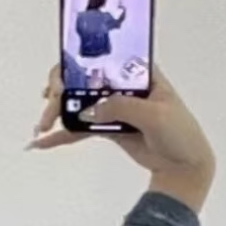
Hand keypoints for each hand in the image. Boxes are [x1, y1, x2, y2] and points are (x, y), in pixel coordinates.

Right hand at [26, 64, 215, 212]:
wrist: (183, 166)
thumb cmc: (179, 132)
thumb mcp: (155, 115)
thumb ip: (121, 108)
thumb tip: (88, 111)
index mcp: (139, 73)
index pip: (104, 58)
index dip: (80, 61)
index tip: (63, 76)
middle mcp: (122, 86)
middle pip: (84, 80)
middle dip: (62, 91)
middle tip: (49, 107)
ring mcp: (113, 107)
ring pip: (78, 103)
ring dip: (57, 112)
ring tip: (41, 127)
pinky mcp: (107, 128)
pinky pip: (80, 128)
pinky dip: (62, 135)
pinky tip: (44, 142)